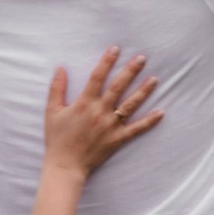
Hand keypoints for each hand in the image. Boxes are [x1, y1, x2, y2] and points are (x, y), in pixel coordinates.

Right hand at [42, 46, 161, 176]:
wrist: (65, 165)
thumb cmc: (57, 138)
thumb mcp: (52, 111)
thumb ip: (57, 88)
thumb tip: (60, 68)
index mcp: (84, 103)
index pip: (97, 77)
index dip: (106, 61)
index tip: (116, 49)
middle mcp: (100, 111)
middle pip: (118, 87)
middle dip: (130, 71)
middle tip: (142, 58)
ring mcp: (111, 126)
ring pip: (130, 105)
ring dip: (143, 91)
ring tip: (154, 79)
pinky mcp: (117, 139)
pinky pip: (136, 129)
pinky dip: (149, 121)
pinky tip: (161, 112)